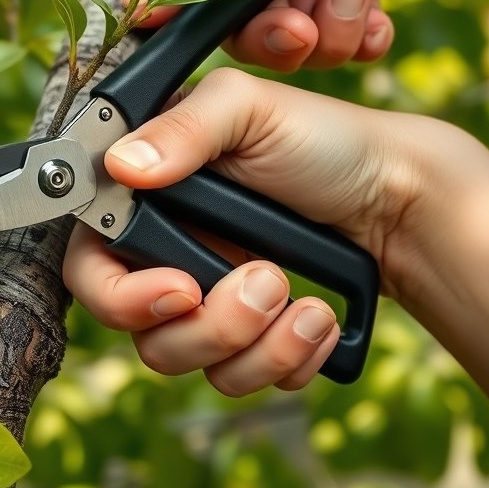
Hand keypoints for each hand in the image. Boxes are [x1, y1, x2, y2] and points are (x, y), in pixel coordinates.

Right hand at [63, 67, 431, 392]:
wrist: (399, 195)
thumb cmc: (321, 139)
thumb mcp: (249, 108)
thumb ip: (182, 130)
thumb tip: (121, 166)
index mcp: (145, 198)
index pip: (90, 267)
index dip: (120, 294)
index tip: (181, 289)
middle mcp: (165, 254)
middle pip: (140, 331)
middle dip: (208, 324)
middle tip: (266, 282)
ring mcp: (205, 300)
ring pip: (190, 363)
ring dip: (255, 341)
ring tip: (307, 300)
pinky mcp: (246, 336)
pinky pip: (242, 379)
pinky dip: (285, 360)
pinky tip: (320, 318)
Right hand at [146, 0, 488, 70]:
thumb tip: (142, 4)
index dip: (197, 20)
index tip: (223, 36)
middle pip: (239, 24)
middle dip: (274, 36)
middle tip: (302, 28)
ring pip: (293, 39)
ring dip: (327, 32)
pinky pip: (339, 36)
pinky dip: (359, 36)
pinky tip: (376, 19)